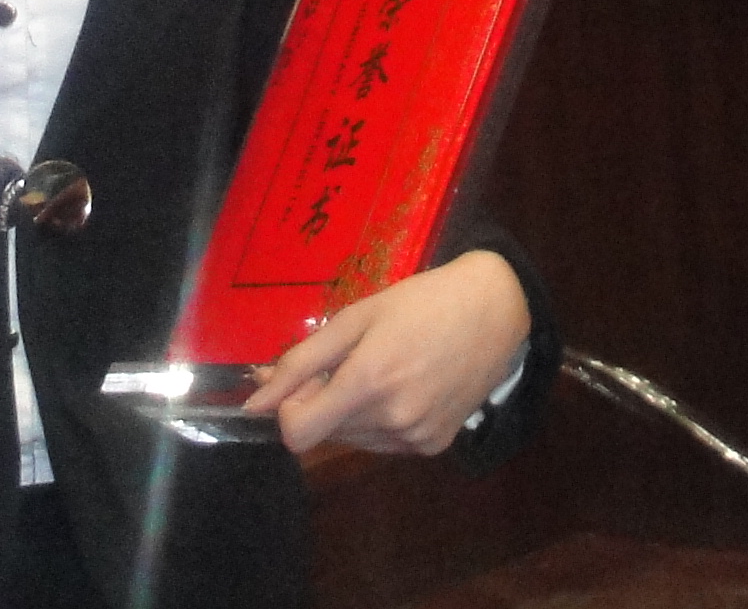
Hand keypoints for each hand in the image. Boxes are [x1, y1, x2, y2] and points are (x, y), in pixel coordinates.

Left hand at [245, 251, 532, 458]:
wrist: (494, 310)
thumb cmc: (420, 301)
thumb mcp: (356, 316)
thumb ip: (301, 361)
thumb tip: (253, 402)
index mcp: (368, 383)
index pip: (298, 435)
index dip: (290, 409)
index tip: (307, 379)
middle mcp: (392, 420)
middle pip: (326, 433)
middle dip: (325, 401)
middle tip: (352, 359)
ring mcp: (416, 438)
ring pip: (355, 439)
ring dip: (353, 412)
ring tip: (385, 368)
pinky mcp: (436, 446)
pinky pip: (386, 443)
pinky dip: (382, 420)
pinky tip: (407, 385)